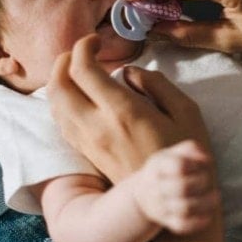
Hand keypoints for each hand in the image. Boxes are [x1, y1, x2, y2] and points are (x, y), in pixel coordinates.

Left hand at [46, 34, 211, 182]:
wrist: (169, 200)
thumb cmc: (183, 154)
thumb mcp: (187, 111)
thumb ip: (157, 84)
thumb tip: (128, 73)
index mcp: (122, 111)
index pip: (83, 70)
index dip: (83, 47)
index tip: (96, 41)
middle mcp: (97, 126)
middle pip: (58, 85)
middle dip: (64, 61)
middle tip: (81, 52)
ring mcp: (88, 142)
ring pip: (54, 104)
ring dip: (59, 81)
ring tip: (76, 71)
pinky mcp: (87, 153)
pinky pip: (61, 122)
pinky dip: (61, 102)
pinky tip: (77, 97)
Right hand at [135, 140, 219, 234]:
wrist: (142, 195)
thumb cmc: (164, 169)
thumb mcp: (172, 153)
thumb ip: (192, 149)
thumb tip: (206, 159)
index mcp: (158, 166)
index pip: (179, 166)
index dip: (194, 164)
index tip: (198, 164)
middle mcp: (156, 187)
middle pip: (182, 187)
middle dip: (201, 182)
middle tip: (207, 180)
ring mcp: (160, 206)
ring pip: (185, 209)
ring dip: (206, 203)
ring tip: (215, 197)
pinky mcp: (167, 222)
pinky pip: (182, 226)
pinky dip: (198, 222)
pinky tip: (208, 215)